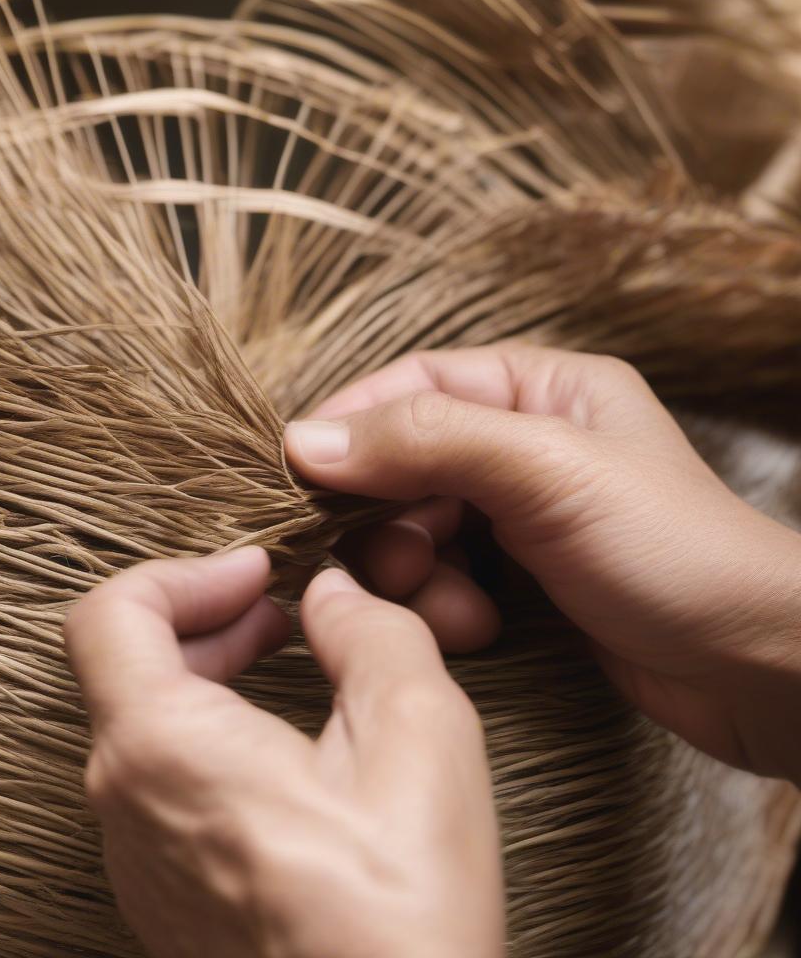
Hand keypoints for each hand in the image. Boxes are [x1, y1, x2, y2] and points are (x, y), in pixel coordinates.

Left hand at [65, 548, 504, 957]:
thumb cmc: (398, 916)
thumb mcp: (418, 736)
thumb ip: (372, 632)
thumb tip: (337, 592)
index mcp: (163, 747)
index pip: (111, 612)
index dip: (185, 571)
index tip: (258, 573)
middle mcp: (124, 801)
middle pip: (124, 662)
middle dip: (204, 615)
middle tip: (277, 609)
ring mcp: (136, 855)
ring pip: (139, 720)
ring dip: (205, 670)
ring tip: (281, 660)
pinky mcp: (162, 893)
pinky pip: (157, 779)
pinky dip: (204, 730)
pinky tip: (276, 745)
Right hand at [285, 345, 800, 784]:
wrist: (755, 667)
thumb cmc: (672, 549)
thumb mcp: (544, 470)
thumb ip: (426, 440)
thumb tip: (308, 439)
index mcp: (539, 388)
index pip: (413, 385)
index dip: (351, 423)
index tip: (296, 470)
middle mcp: (524, 442)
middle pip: (404, 461)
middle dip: (388, 516)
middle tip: (397, 562)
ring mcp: (520, 513)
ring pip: (415, 524)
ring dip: (415, 569)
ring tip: (456, 604)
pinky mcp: (519, 576)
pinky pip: (442, 575)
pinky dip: (442, 603)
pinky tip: (479, 627)